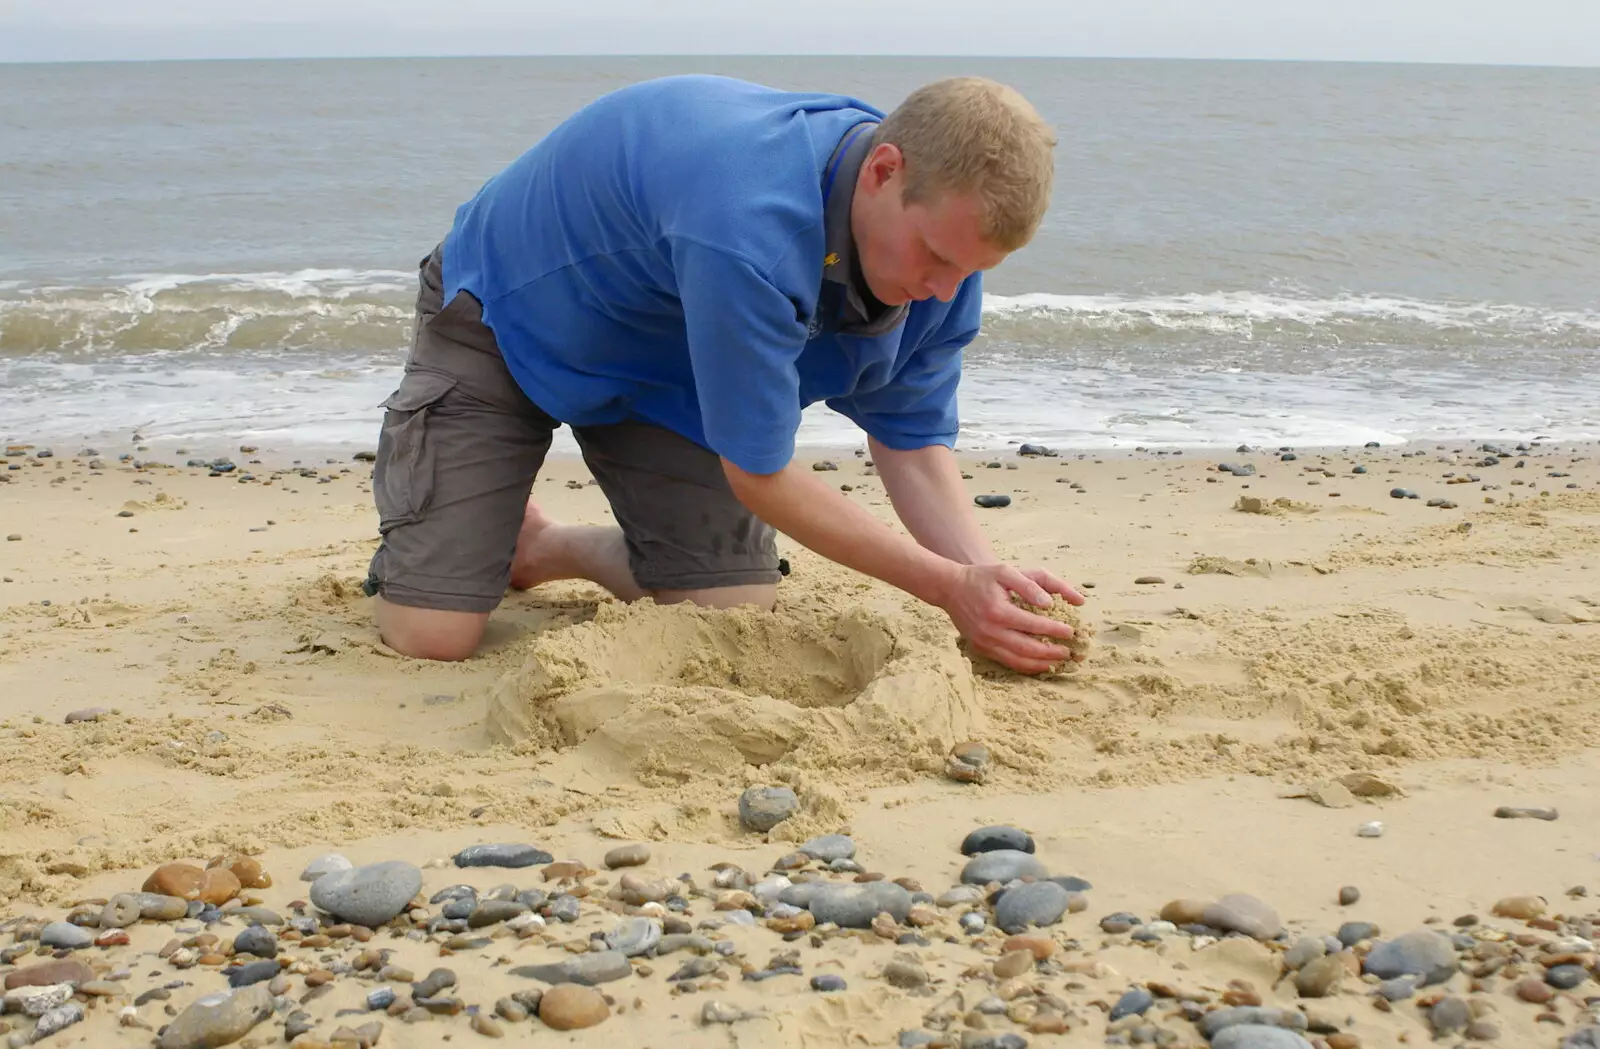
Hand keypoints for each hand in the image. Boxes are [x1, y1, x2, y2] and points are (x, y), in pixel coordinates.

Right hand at [937, 563, 1086, 673]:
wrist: (950, 588)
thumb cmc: (982, 577)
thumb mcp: (1006, 571)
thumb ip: (1030, 585)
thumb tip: (1049, 604)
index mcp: (998, 611)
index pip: (1033, 625)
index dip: (1054, 630)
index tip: (1071, 631)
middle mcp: (990, 630)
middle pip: (1027, 649)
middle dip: (1051, 652)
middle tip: (1069, 652)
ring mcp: (983, 642)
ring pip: (1017, 660)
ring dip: (1040, 664)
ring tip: (1058, 662)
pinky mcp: (980, 648)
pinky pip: (1006, 662)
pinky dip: (1025, 665)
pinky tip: (1038, 663)